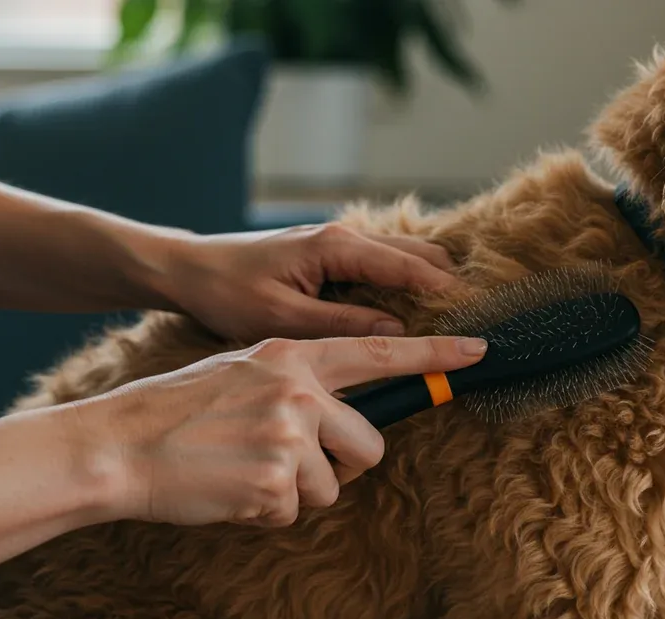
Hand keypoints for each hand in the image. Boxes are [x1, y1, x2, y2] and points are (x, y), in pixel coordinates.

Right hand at [71, 334, 486, 526]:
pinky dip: (264, 512)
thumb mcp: (243, 372)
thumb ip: (297, 384)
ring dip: (296, 492)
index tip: (478, 352)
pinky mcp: (274, 481)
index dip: (433, 354)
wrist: (120, 444)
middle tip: (294, 463)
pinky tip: (228, 490)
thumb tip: (342, 418)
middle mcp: (299, 390)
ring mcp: (289, 435)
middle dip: (343, 466)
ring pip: (332, 486)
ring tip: (245, 472)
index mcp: (291, 353)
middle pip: (370, 445)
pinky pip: (293, 512)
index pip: (378, 351)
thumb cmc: (178, 411)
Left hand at [159, 223, 459, 342]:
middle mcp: (344, 237)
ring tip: (453, 321)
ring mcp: (338, 244)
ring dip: (428, 284)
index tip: (478, 319)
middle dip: (447, 285)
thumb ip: (341, 324)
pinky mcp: (330, 257)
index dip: (447, 293)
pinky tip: (412, 314)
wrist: (186, 269)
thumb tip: (397, 334)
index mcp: (336, 247)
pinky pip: (383, 266)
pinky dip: (405, 283)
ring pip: (403, 258)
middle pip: (418, 255)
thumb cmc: (225, 291)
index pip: (410, 267)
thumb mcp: (281, 318)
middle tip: (473, 323)